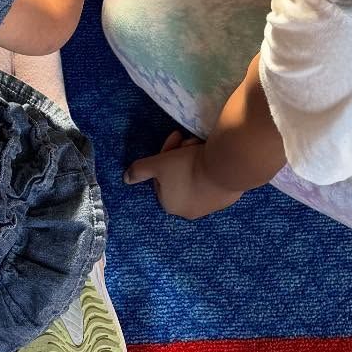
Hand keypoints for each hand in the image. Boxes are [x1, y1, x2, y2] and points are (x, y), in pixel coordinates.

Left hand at [124, 129, 243, 220]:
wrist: (225, 168)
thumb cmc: (186, 167)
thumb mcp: (158, 163)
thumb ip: (139, 171)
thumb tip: (126, 179)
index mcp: (170, 205)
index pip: (161, 177)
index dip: (165, 156)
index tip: (174, 141)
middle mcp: (189, 211)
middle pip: (178, 177)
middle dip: (179, 156)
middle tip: (187, 141)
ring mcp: (209, 207)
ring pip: (195, 178)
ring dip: (194, 160)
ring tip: (200, 146)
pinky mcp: (225, 200)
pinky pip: (212, 181)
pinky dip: (210, 169)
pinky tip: (212, 157)